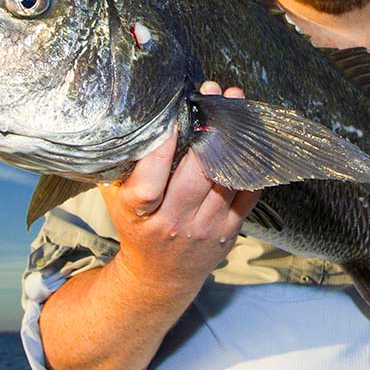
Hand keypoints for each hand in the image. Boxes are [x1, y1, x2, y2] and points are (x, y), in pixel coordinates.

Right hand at [99, 82, 261, 294]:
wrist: (160, 276)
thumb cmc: (136, 227)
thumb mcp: (116, 201)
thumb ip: (122, 167)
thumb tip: (128, 118)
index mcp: (140, 214)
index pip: (150, 180)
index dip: (163, 146)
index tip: (174, 113)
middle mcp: (174, 222)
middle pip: (198, 173)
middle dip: (208, 129)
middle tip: (213, 94)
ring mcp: (206, 227)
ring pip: (228, 177)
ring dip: (235, 137)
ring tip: (235, 103)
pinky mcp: (230, 229)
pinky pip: (249, 191)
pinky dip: (253, 160)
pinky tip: (251, 133)